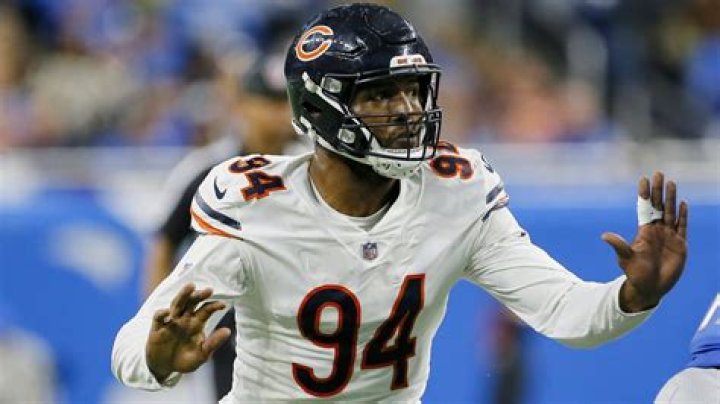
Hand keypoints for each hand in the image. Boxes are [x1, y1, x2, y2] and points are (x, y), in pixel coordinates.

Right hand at [146, 283, 230, 381]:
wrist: (164, 368)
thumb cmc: (185, 360)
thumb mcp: (201, 355)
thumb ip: (213, 343)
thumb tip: (228, 331)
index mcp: (196, 323)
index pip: (206, 310)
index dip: (214, 306)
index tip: (223, 305)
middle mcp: (184, 318)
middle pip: (191, 302)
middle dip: (199, 295)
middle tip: (209, 290)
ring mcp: (171, 322)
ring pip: (177, 304)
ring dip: (183, 295)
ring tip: (191, 286)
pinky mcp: (157, 328)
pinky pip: (158, 317)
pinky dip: (162, 313)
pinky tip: (168, 313)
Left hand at [602, 172, 688, 311]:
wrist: (650, 288)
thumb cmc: (635, 274)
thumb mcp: (625, 258)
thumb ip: (618, 246)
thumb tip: (604, 235)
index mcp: (644, 231)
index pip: (645, 208)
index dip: (645, 194)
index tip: (643, 179)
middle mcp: (657, 230)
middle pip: (659, 206)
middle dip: (658, 190)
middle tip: (658, 173)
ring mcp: (669, 236)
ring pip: (671, 213)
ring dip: (671, 198)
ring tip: (671, 183)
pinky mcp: (680, 245)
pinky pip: (682, 227)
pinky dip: (683, 216)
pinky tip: (683, 203)